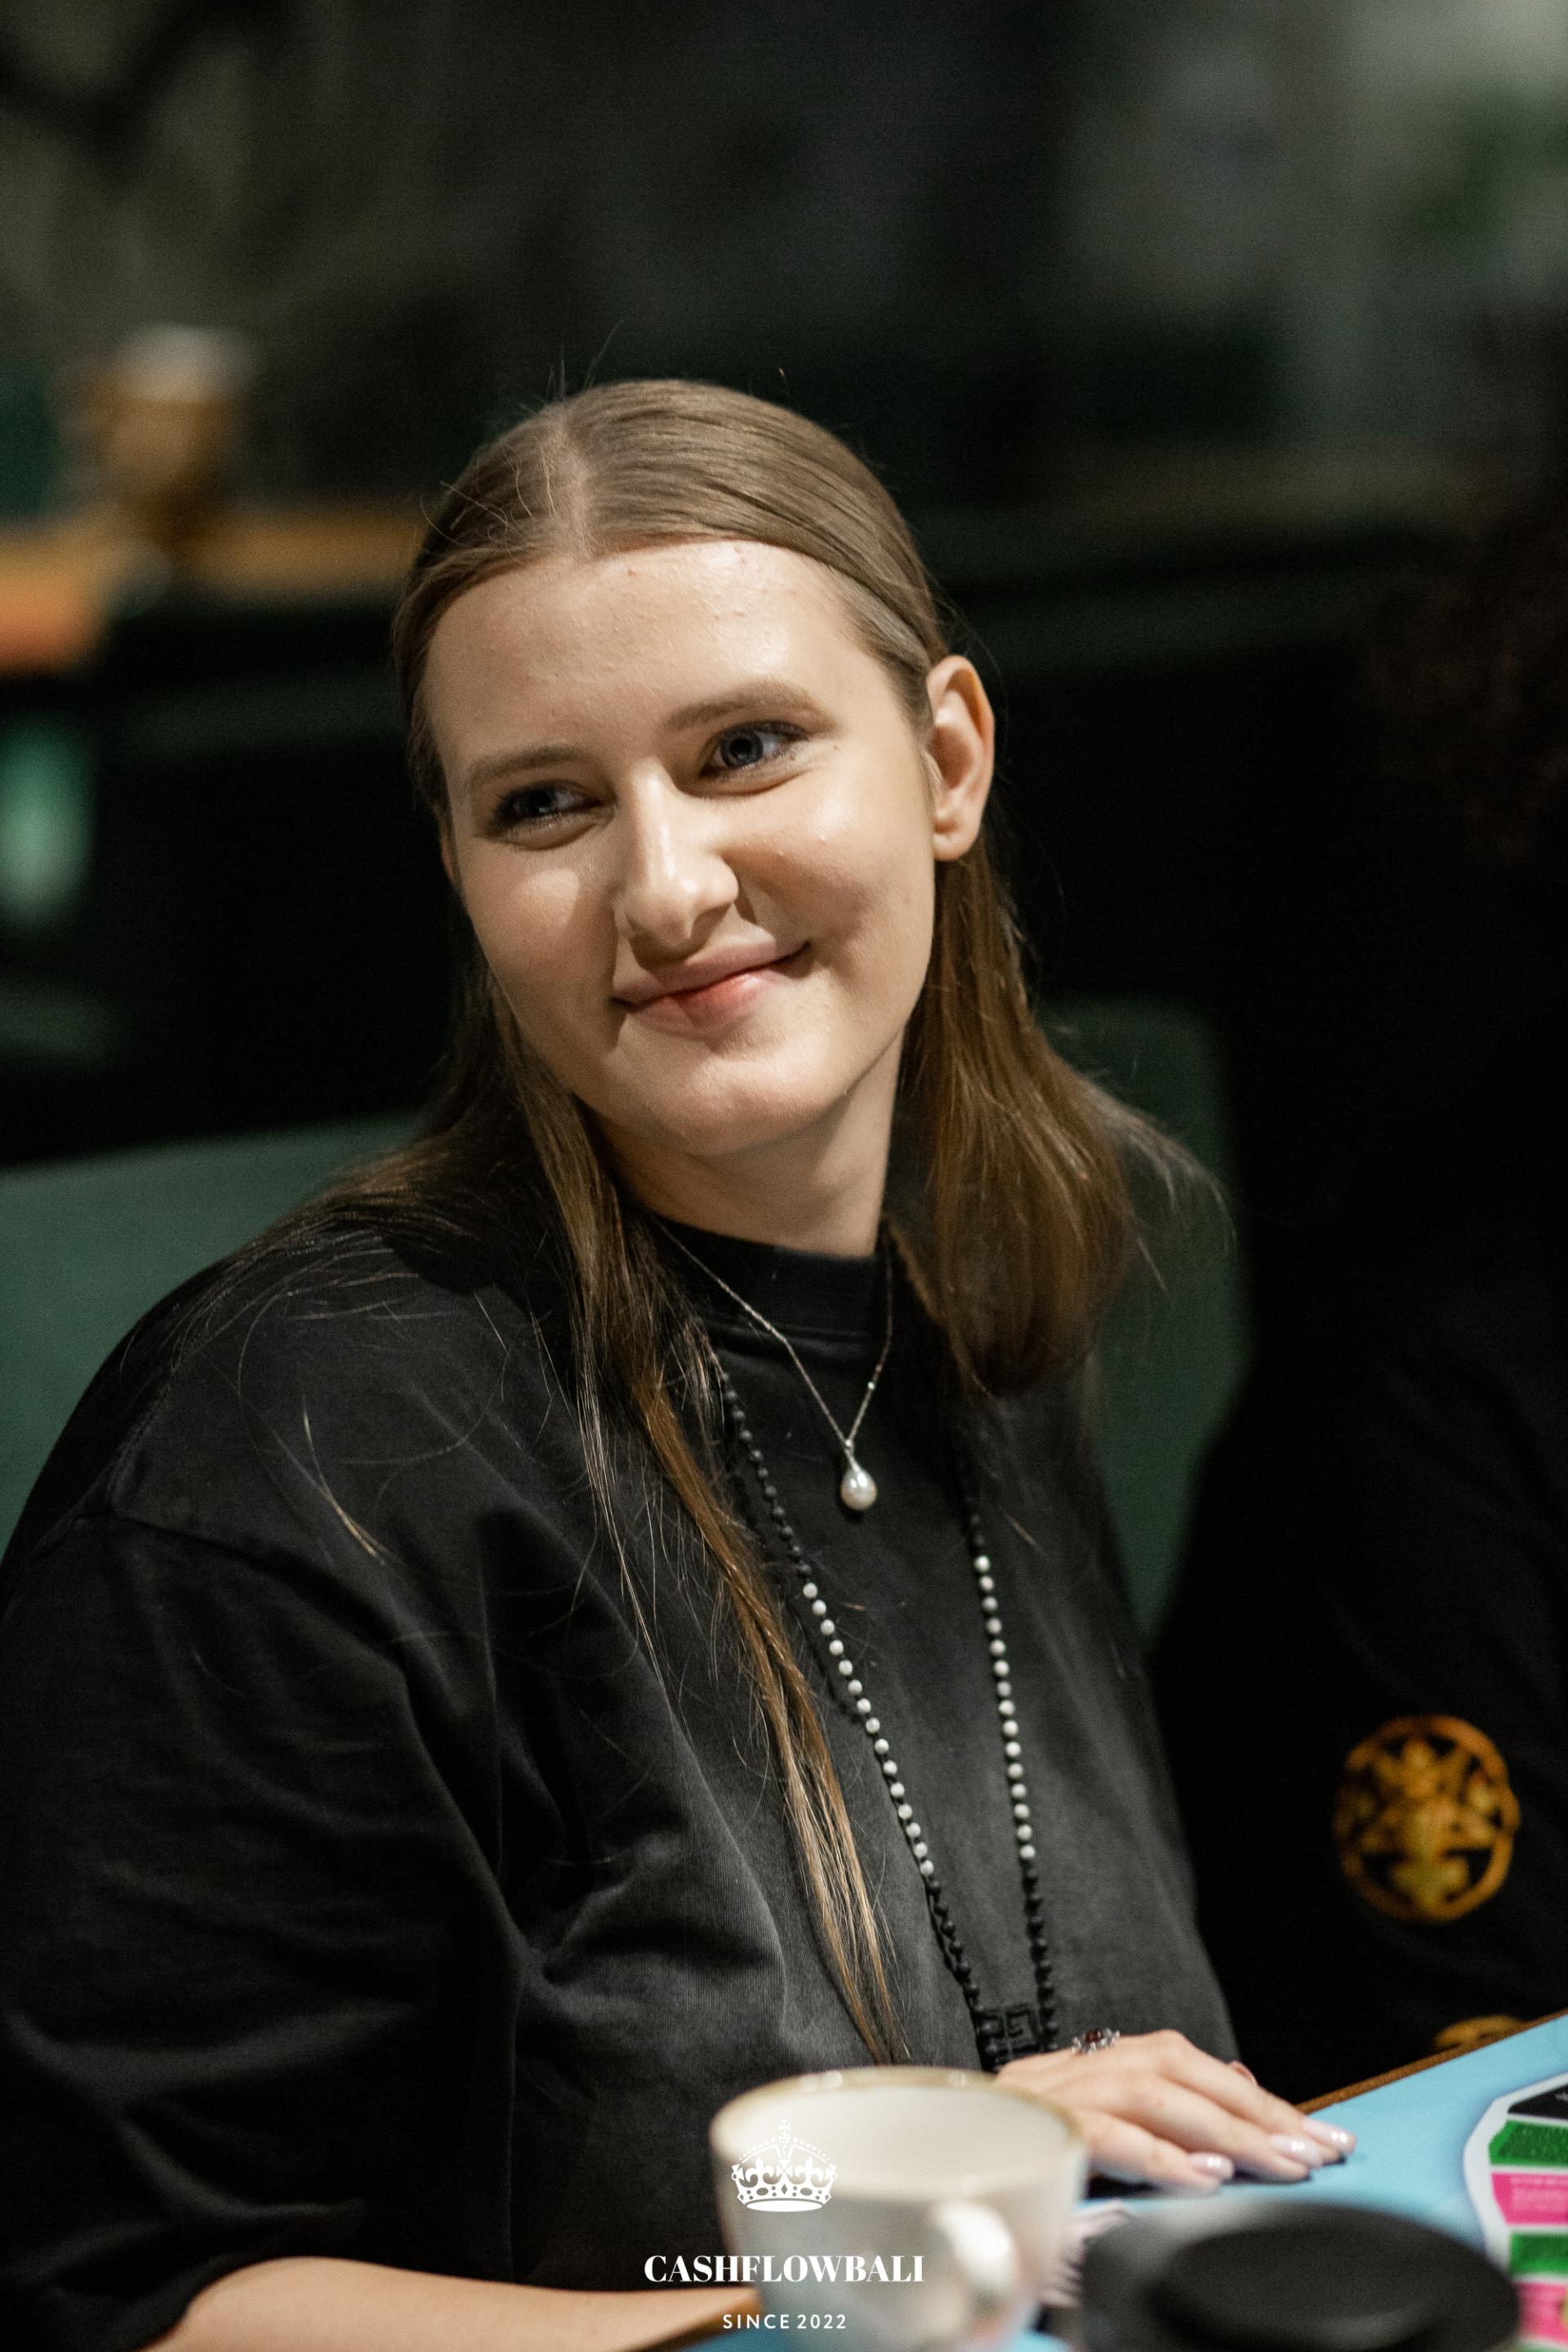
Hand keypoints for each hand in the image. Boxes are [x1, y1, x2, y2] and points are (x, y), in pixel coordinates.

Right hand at [999, 2030, 1354, 2192]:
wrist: (891, 2179)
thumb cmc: (988, 2174)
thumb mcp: (1074, 2150)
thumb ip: (1143, 2124)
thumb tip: (1229, 2106)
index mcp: (1072, 2072)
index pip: (1173, 2060)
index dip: (1248, 2093)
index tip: (1313, 2131)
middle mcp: (1055, 2070)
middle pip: (1169, 2066)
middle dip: (1255, 2110)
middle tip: (1321, 2148)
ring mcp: (1034, 2096)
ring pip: (1145, 2090)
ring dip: (1224, 2128)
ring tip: (1281, 2164)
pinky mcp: (1020, 2131)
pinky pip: (1099, 2135)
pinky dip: (1158, 2156)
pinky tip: (1204, 2178)